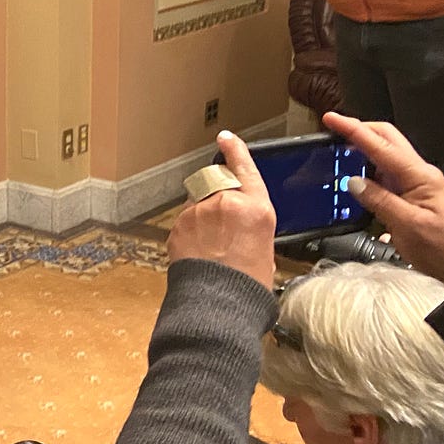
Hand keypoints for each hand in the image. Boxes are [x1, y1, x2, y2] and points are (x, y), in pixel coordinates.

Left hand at [166, 130, 276, 289]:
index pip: (245, 169)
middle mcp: (227, 203)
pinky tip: (198, 252)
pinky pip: (185, 220)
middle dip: (218, 195)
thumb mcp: (265, 250)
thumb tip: (238, 225)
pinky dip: (190, 231)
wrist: (217, 305)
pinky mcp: (179, 224)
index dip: (235, 150)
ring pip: (198, 201)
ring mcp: (199, 212)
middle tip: (222, 223)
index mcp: (257, 209)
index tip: (226, 137)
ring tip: (211, 246)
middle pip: (218, 183)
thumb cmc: (246, 286)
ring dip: (203, 215)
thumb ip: (250, 226)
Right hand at [324, 111, 443, 291]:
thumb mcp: (408, 225)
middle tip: (333, 128)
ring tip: (337, 150)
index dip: (353, 130)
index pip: (381, 146)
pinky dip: (367, 171)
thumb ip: (379, 201)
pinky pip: (385, 176)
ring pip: (384, 156)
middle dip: (360, 129)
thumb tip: (353, 182)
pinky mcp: (410, 197)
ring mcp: (415, 185)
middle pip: (386, 139)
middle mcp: (418, 175)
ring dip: (362, 149)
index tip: (332, 119)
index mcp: (420, 176)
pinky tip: (354, 177)